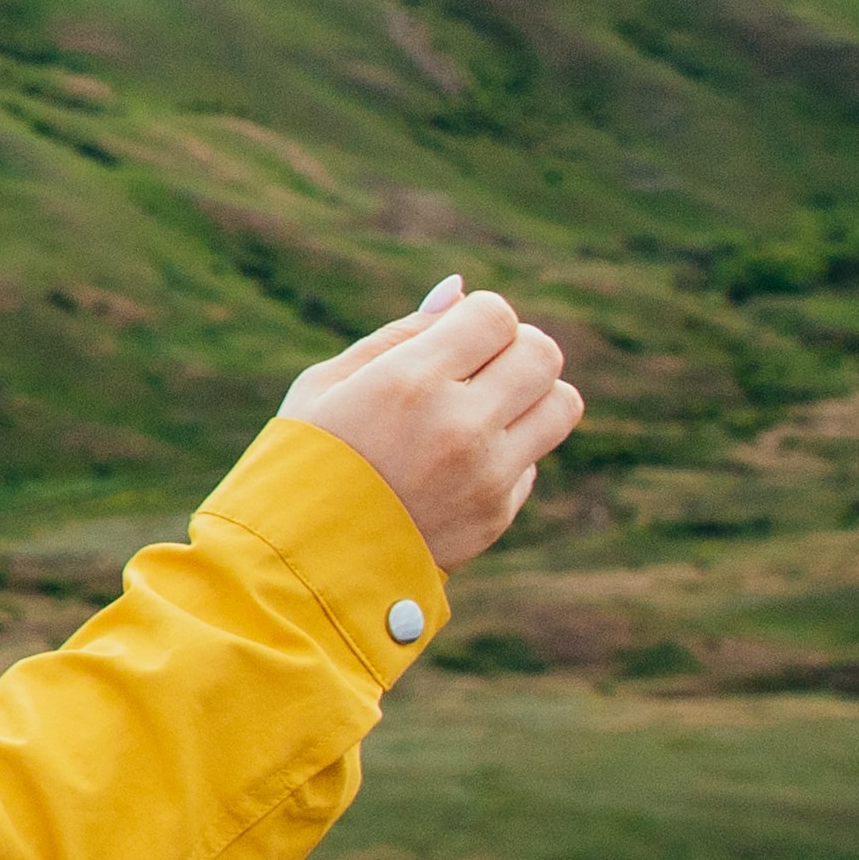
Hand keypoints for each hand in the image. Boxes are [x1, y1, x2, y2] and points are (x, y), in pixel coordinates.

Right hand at [282, 276, 583, 569]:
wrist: (296, 567)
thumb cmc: (300, 462)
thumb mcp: (327, 385)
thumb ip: (399, 334)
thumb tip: (459, 292)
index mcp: (409, 382)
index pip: (495, 316)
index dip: (478, 318)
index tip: (453, 337)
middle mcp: (459, 426)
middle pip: (543, 355)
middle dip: (515, 349)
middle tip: (478, 368)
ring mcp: (486, 475)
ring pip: (562, 406)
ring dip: (531, 397)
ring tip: (484, 410)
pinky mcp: (497, 514)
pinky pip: (532, 462)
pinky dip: (506, 454)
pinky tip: (454, 468)